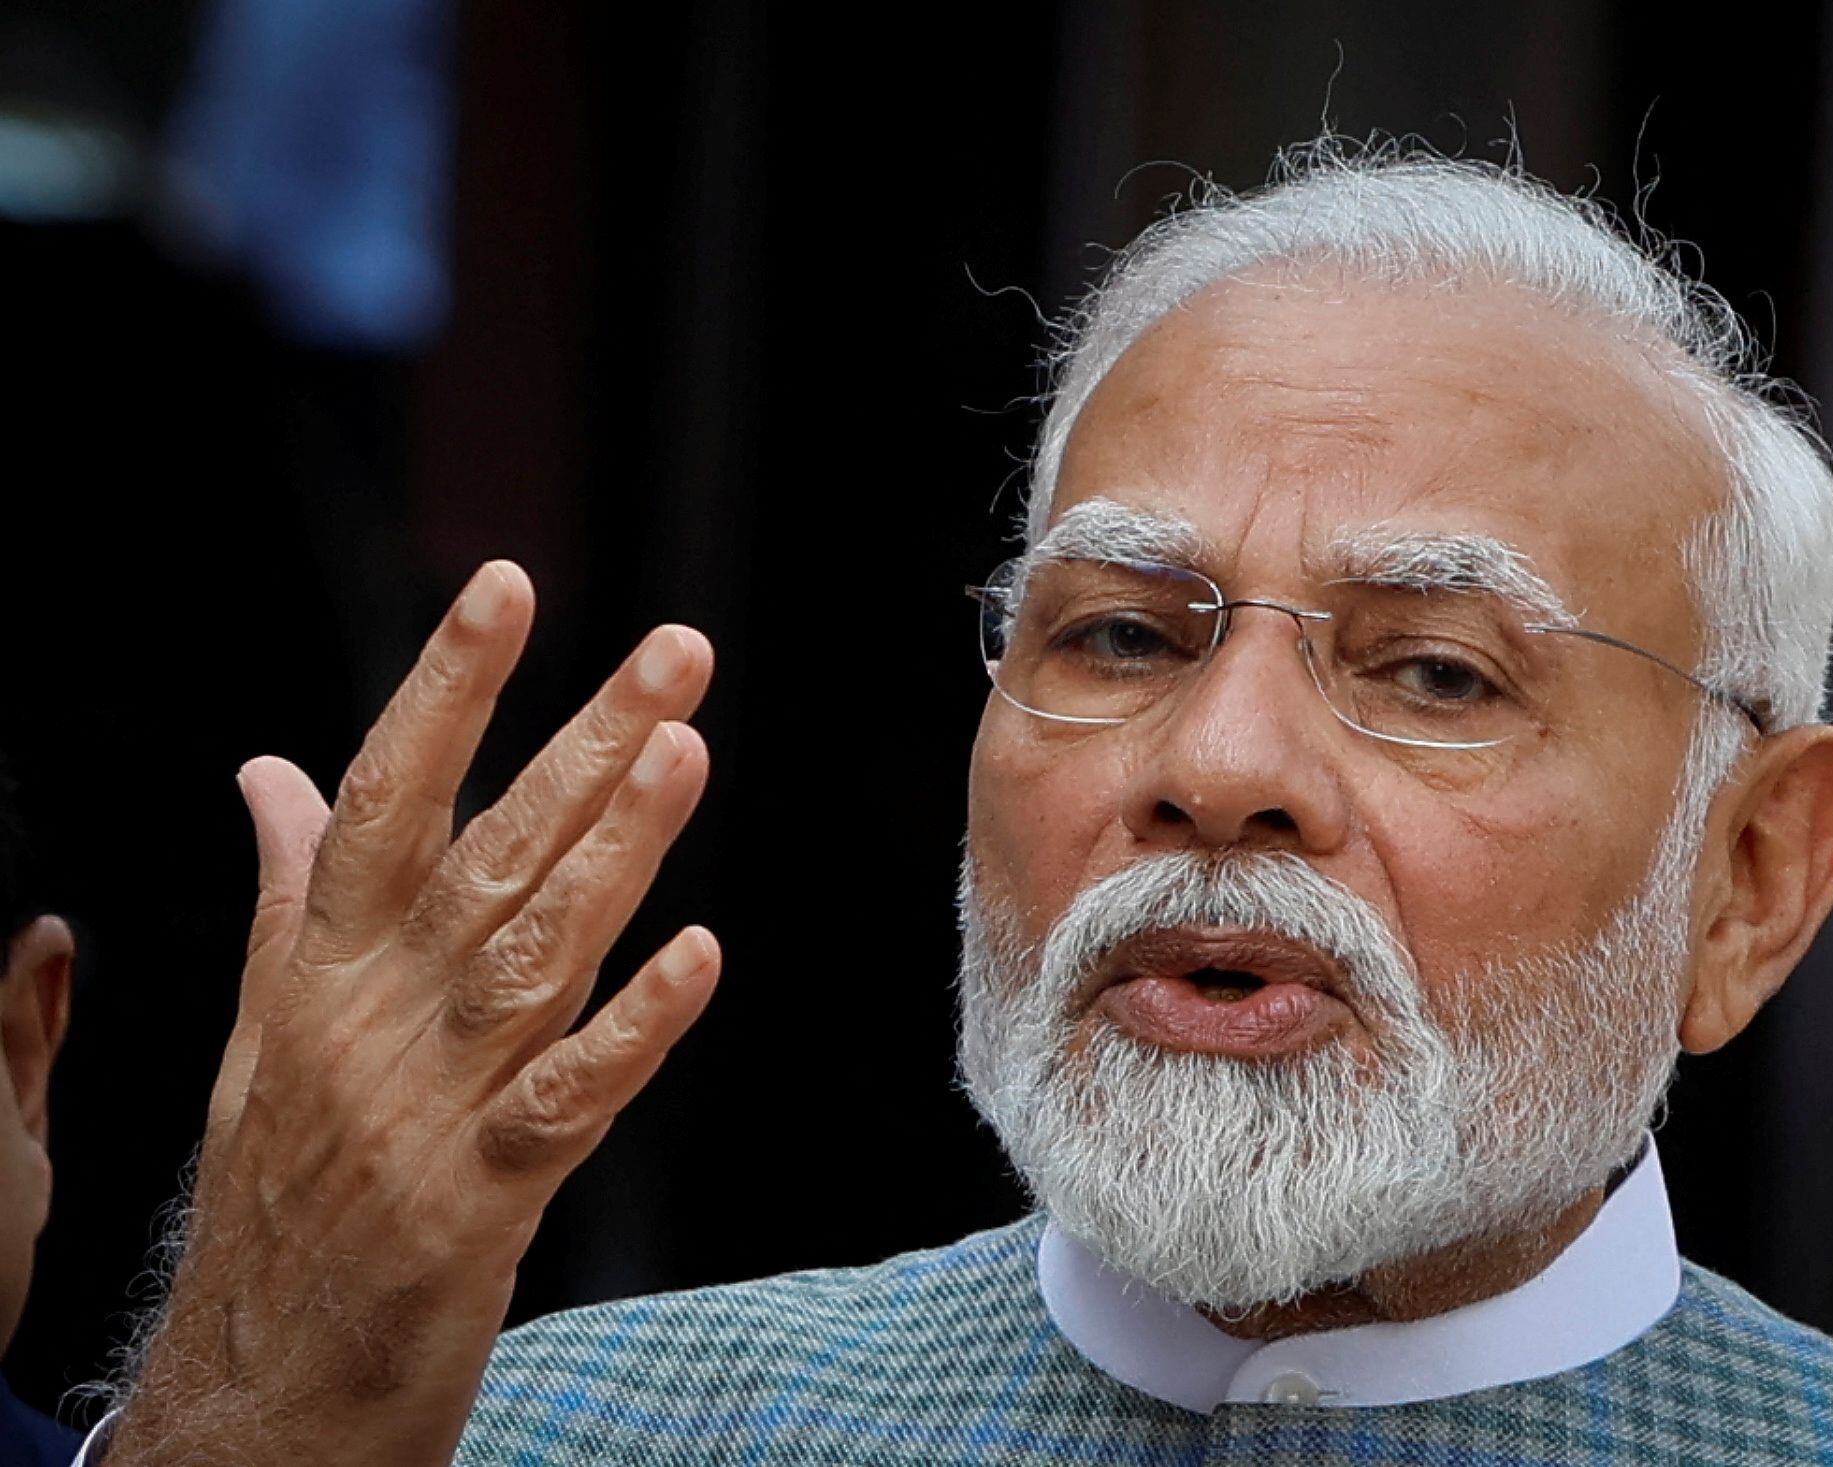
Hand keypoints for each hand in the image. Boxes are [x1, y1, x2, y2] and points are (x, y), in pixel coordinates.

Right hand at [105, 562, 719, 1465]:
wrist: (255, 1383)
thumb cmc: (279, 1191)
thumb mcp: (266, 1032)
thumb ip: (291, 897)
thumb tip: (272, 771)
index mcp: (319, 968)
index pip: (383, 797)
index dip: (444, 686)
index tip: (505, 584)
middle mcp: (370, 1019)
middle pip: (488, 855)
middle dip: (586, 742)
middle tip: (679, 650)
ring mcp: (425, 1111)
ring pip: (533, 957)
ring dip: (616, 852)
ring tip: (686, 754)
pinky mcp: (480, 1204)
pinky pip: (568, 1101)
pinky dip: (635, 1027)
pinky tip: (699, 953)